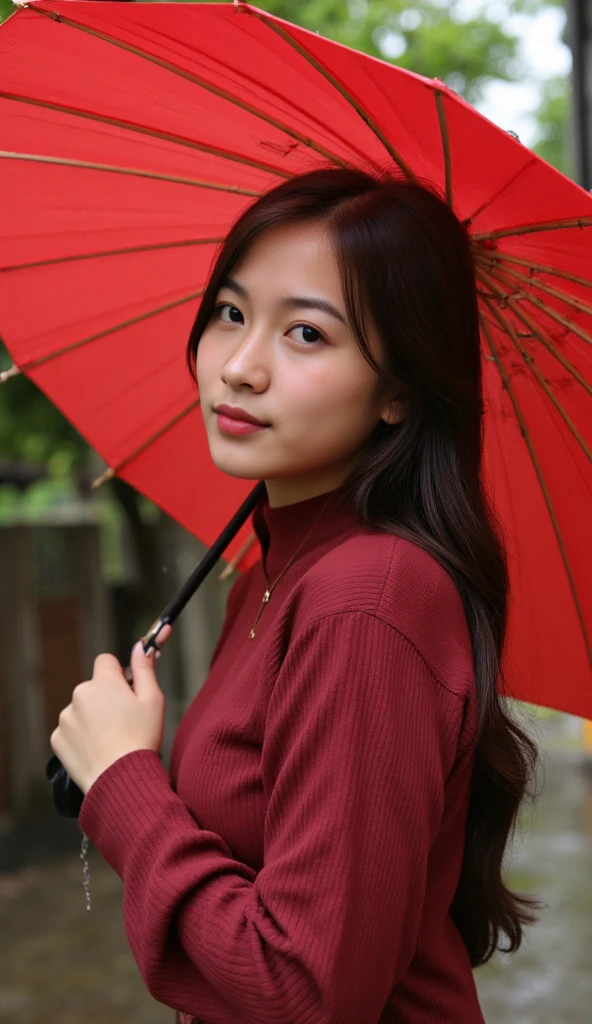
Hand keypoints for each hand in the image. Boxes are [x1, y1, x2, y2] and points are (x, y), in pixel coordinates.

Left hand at [50, 625, 171, 795]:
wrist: (121, 779)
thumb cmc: (142, 738)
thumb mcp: (153, 699)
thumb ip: (144, 668)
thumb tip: (140, 646)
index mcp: (103, 682)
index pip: (105, 661)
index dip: (117, 674)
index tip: (126, 690)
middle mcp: (79, 694)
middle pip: (93, 687)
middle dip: (105, 698)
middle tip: (123, 721)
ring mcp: (66, 717)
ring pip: (81, 709)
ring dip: (92, 718)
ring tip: (110, 739)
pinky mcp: (57, 738)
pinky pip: (70, 730)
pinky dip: (81, 737)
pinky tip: (96, 750)